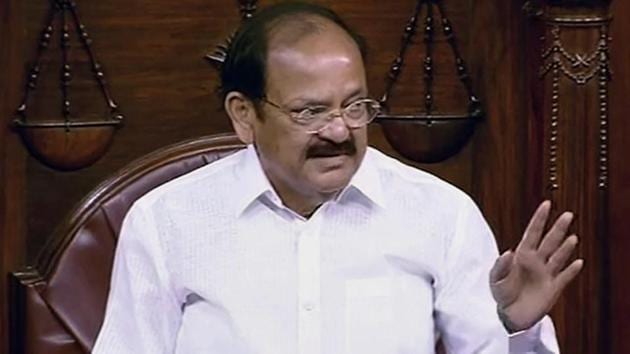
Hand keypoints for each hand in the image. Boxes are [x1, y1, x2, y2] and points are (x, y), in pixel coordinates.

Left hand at [489, 200, 583, 331]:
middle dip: (558, 228)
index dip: (539, 218)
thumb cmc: (501, 294)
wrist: (510, 315)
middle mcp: (536, 261)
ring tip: (572, 237)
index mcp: (522, 255)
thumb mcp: (495, 279)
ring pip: (559, 256)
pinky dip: (571, 270)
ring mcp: (546, 274)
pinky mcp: (553, 288)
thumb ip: (500, 266)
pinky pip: (565, 277)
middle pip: (550, 241)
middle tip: (568, 214)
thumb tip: (508, 252)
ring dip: (566, 248)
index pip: (532, 232)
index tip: (546, 204)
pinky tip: (578, 262)